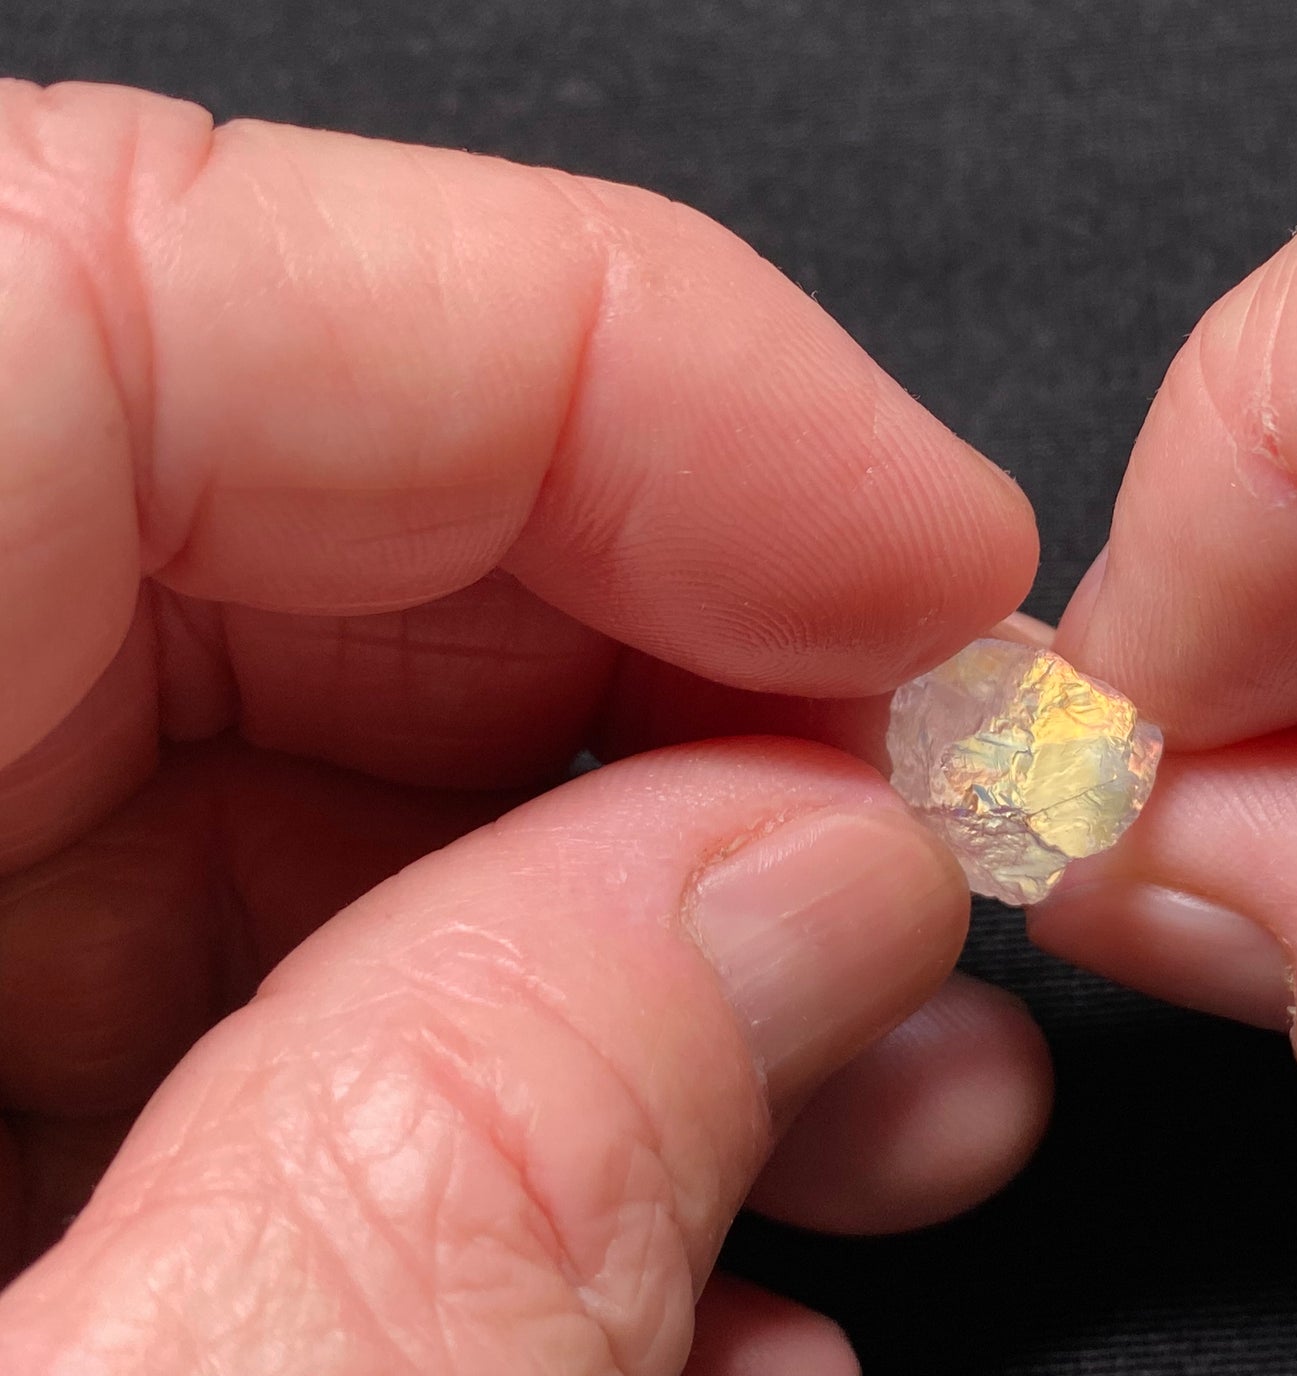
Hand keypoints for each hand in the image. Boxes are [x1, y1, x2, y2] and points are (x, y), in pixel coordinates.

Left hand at [0, 82, 1051, 1373]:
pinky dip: (471, 1123)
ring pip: (250, 792)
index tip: (918, 552)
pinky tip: (676, 1269)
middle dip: (665, 683)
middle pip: (234, 530)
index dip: (596, 359)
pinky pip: (181, 1028)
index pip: (116, 279)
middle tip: (927, 845)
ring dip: (626, 941)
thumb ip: (478, 1143)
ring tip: (885, 1097)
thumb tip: (809, 879)